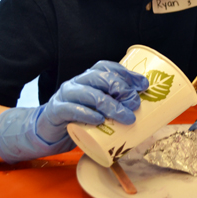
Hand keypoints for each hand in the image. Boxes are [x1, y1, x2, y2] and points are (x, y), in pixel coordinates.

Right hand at [0, 60, 148, 162]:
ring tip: (126, 117)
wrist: (50, 129)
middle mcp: (79, 81)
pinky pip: (72, 109)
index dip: (128, 74)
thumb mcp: (99, 105)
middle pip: (102, 78)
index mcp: (90, 76)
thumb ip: (116, 101)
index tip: (144, 85)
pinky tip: (100, 121)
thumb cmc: (81, 115)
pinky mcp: (57, 110)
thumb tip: (146, 105)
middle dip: (123, 89)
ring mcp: (67, 94)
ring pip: (91, 95)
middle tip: (136, 104)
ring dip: (112, 106)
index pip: (109, 68)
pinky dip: (88, 114)